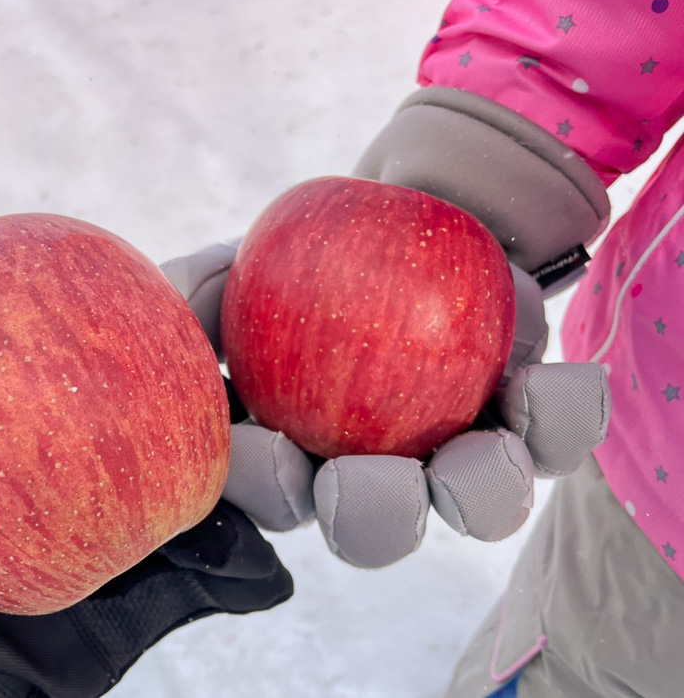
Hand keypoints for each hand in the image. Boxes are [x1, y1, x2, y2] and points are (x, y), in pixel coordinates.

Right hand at [163, 241, 609, 567]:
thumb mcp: (221, 274)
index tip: (277, 456)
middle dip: (377, 519)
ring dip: (480, 488)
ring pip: (472, 497)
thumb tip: (184, 325)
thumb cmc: (291, 260)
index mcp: (294, 455)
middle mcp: (375, 469)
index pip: (272, 489)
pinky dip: (559, 416)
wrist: (389, 219)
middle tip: (370, 483)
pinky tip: (553, 384)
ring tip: (486, 450)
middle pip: (378, 524)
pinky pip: (549, 432)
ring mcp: (450, 445)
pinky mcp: (519, 408)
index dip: (268, 488)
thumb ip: (189, 305)